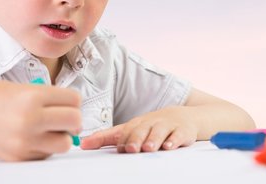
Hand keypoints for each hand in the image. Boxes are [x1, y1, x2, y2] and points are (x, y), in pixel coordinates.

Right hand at [0, 81, 80, 160]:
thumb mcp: (20, 88)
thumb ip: (47, 96)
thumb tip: (72, 106)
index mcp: (32, 96)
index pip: (74, 99)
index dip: (74, 100)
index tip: (68, 101)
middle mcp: (30, 119)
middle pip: (75, 121)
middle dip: (73, 119)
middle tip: (65, 117)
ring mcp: (24, 141)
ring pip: (65, 144)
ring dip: (62, 137)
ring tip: (50, 130)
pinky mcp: (18, 157)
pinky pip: (46, 155)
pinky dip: (45, 148)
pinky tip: (34, 138)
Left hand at [80, 106, 197, 152]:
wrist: (183, 116)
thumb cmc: (152, 126)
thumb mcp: (132, 130)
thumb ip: (108, 138)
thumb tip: (83, 144)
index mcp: (136, 124)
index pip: (123, 130)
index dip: (114, 138)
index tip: (106, 147)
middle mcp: (150, 123)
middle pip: (141, 130)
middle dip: (135, 139)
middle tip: (130, 149)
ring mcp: (167, 126)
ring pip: (159, 132)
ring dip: (153, 140)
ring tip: (148, 148)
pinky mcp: (182, 131)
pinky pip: (178, 135)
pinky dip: (174, 141)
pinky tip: (169, 146)